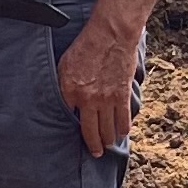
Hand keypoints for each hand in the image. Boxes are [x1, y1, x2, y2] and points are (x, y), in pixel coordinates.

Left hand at [59, 11, 142, 152]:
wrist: (111, 34)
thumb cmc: (87, 45)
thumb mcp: (65, 64)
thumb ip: (64, 84)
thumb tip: (67, 100)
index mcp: (69, 91)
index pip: (69, 118)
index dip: (72, 129)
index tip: (75, 137)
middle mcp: (88, 99)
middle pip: (90, 131)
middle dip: (94, 145)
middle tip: (96, 153)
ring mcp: (106, 99)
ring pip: (108, 129)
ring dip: (108, 139)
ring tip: (108, 144)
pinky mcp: (122, 96)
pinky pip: (123, 119)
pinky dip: (123, 128)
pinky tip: (123, 133)